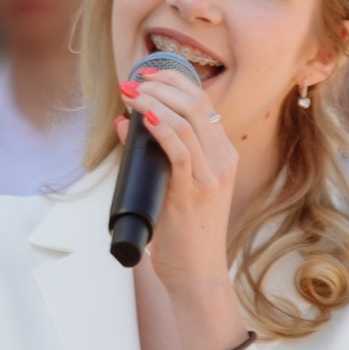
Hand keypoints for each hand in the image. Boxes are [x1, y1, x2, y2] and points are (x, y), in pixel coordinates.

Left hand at [124, 58, 242, 349]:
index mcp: (223, 154)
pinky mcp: (196, 192)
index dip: (172, 80)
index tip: (144, 74)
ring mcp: (212, 175)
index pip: (202, 102)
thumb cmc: (183, 234)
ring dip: (154, 101)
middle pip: (196, 102)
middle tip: (132, 81)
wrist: (197, 275)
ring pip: (187, 120)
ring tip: (130, 94)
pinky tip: (142, 118)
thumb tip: (126, 123)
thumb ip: (156, 154)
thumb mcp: (171, 186)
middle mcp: (223, 159)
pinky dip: (159, 128)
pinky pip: (180, 150)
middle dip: (161, 84)